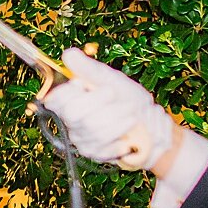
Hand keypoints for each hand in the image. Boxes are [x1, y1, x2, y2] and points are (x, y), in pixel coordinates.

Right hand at [42, 48, 177, 171]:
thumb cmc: (131, 100)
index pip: (54, 99)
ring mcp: (81, 138)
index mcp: (71, 101)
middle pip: (73, 113)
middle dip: (100, 103)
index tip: (83, 85)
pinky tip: (127, 132)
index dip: (68, 92)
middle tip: (115, 97)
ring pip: (92, 127)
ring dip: (118, 117)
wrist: (152, 125)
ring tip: (130, 115)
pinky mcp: (94, 153)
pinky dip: (121, 134)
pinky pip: (104, 143)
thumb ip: (89, 69)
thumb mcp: (112, 79)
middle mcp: (70, 121)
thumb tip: (68, 54)